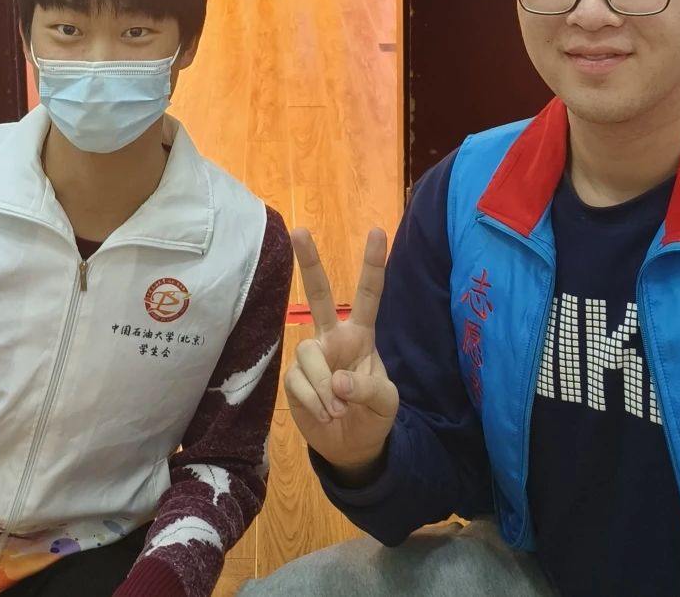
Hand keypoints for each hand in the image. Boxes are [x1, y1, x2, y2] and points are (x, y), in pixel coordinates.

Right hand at [284, 228, 398, 479]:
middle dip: (308, 262)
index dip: (373, 264)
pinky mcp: (293, 378)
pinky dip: (316, 401)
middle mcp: (332, 337)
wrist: (351, 448)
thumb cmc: (373, 416)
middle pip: (319, 294)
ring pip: (309, 356)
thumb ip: (368, 388)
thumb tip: (338, 381)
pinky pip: (299, 381)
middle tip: (299, 230)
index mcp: (361, 334)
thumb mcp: (386, 403)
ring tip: (339, 411)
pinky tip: (326, 415)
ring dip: (326, 389)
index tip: (378, 231)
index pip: (369, 295)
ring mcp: (311, 356)